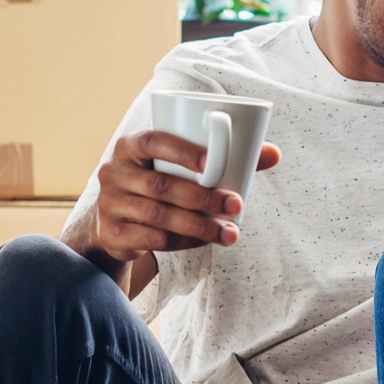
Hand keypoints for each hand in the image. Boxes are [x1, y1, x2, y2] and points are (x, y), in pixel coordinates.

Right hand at [86, 130, 281, 254]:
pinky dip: (185, 241)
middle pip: (161, 186)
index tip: (212, 164)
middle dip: (203, 198)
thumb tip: (274, 153)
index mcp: (129, 145)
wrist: (117, 222)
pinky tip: (206, 241)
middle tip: (235, 205)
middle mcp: (113, 172)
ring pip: (159, 216)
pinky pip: (154, 239)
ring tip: (229, 232)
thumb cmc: (160, 182)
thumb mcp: (180, 166)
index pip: (152, 142)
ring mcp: (110, 204)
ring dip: (199, 226)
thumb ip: (225, 157)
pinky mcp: (114, 233)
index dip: (181, 151)